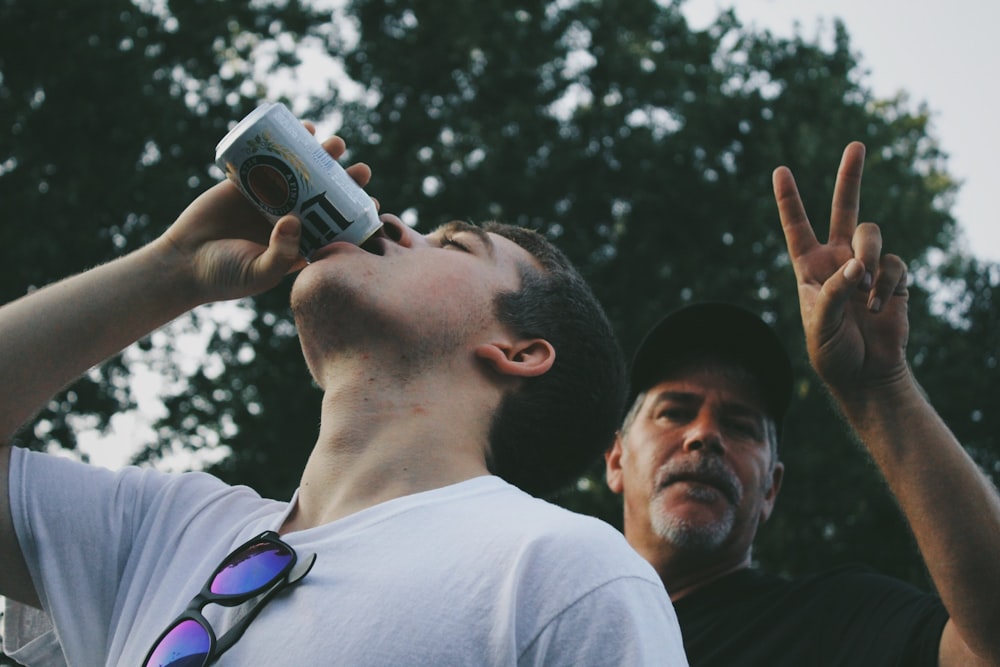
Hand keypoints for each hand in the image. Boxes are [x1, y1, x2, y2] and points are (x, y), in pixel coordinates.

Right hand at [155, 131, 373, 304]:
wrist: (182, 263)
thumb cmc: (225, 277)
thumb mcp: (259, 273)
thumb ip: (280, 254)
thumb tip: (296, 220)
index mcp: (302, 244)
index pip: (337, 227)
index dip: (356, 214)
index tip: (372, 203)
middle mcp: (290, 219)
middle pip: (325, 195)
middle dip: (345, 180)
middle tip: (360, 169)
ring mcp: (269, 198)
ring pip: (300, 172)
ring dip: (320, 156)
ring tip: (335, 143)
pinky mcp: (245, 182)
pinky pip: (267, 158)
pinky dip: (282, 143)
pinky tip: (300, 129)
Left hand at [773, 142, 909, 394]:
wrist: (864, 373)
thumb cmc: (832, 351)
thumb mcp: (818, 325)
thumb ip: (832, 293)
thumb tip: (857, 265)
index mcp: (809, 268)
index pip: (796, 228)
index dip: (789, 200)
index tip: (779, 170)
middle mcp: (838, 260)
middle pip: (844, 210)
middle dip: (850, 177)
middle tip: (856, 145)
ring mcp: (867, 266)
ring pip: (871, 235)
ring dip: (868, 259)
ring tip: (862, 293)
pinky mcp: (892, 278)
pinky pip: (893, 264)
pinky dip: (886, 285)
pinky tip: (877, 307)